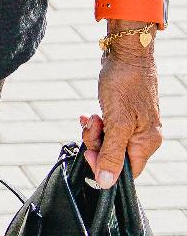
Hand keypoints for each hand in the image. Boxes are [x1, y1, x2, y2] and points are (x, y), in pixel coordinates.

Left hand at [79, 50, 161, 186]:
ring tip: (91, 116)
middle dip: (97, 143)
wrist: (126, 52)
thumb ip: (111, 153)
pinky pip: (107, 128)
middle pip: (115, 156)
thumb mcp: (116, 121)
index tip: (88, 153)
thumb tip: (106, 183)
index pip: (127, 172)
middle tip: (92, 126)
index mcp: (147, 143)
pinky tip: (90, 114)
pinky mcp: (123, 113)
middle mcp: (143, 136)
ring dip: (94, 131)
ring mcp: (134, 125)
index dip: (105, 168)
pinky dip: (96, 123)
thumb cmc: (124, 84)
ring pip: (108, 141)